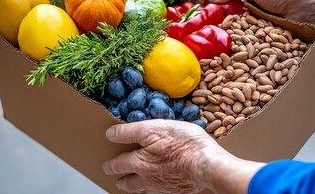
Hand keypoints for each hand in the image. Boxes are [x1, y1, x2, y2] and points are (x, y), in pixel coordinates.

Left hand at [102, 119, 263, 193]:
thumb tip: (111, 134)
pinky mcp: (175, 191)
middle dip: (120, 179)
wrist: (208, 165)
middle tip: (116, 176)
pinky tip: (156, 188)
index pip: (118, 163)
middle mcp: (148, 178)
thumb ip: (131, 131)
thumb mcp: (155, 128)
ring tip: (132, 184)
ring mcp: (162, 187)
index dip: (111, 163)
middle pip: (128, 183)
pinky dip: (153, 192)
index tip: (106, 163)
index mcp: (139, 162)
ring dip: (135, 188)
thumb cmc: (184, 144)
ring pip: (142, 191)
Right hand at [207, 0, 307, 21]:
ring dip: (220, 12)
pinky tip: (223, 26)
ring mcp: (247, 0)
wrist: (302, 5)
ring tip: (208, 20)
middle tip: (199, 11)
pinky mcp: (251, 13)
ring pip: (227, 6)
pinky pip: (236, 16)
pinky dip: (230, 20)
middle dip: (211, 1)